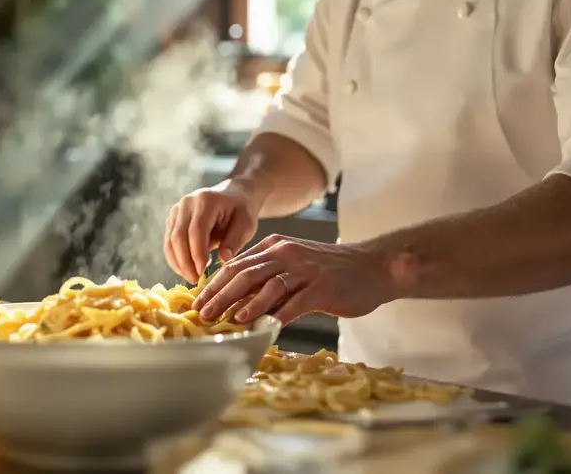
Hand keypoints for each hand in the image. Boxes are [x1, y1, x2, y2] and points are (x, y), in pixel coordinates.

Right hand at [164, 182, 259, 281]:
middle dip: (185, 262)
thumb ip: (235, 240)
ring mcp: (177, 210)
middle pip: (178, 235)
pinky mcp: (173, 219)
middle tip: (195, 280)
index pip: (196, 229)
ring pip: (170, 240)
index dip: (197, 253)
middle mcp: (187, 202)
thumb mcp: (246, 224)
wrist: (232, 195)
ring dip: (178, 262)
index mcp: (207, 200)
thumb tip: (223, 259)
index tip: (203, 272)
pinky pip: (169, 241)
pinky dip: (175, 258)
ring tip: (191, 278)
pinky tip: (186, 270)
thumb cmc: (241, 210)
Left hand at [192, 234, 397, 324]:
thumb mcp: (293, 263)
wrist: (373, 267)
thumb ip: (267, 274)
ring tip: (225, 319)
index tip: (197, 302)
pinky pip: (293, 302)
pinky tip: (261, 324)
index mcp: (275, 246)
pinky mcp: (321, 289)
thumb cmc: (330, 271)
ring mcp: (305, 270)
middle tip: (202, 313)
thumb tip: (234, 298)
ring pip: (266, 286)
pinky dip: (275, 314)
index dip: (214, 284)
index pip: (236, 265)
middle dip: (219, 295)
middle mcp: (286, 254)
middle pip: (245, 274)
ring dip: (243, 304)